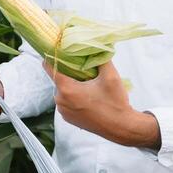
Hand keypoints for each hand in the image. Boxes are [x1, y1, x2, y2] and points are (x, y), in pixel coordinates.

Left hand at [43, 59, 160, 149]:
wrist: (122, 128)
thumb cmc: (116, 102)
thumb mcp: (110, 76)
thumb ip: (101, 58)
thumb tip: (95, 44)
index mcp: (67, 89)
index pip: (50, 67)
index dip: (53, 56)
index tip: (58, 49)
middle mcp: (60, 101)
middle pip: (58, 79)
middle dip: (69, 72)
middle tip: (83, 68)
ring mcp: (63, 111)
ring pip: (63, 90)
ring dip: (72, 85)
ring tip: (88, 84)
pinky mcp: (68, 119)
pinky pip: (66, 102)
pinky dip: (73, 97)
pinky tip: (87, 97)